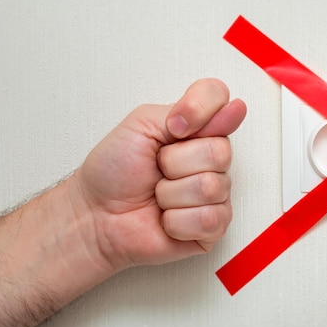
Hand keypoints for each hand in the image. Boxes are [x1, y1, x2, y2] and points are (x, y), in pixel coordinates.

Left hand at [75, 78, 246, 271]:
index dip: (200, 110)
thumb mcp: (141, 124)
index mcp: (196, 129)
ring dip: (171, 195)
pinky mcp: (213, 227)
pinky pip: (210, 219)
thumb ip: (185, 110)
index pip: (220, 99)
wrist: (96, 216)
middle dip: (175, 163)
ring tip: (158, 196)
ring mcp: (215, 193)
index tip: (174, 127)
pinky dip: (177, 221)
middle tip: (158, 170)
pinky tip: (166, 219)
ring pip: (211, 187)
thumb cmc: (113, 173)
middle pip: (219, 151)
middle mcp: (210, 159)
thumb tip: (230, 108)